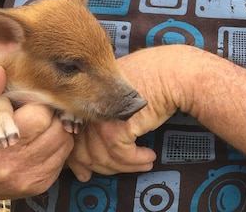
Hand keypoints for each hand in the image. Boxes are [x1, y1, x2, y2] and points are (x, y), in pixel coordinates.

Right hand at [0, 65, 73, 200]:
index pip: (40, 116)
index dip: (37, 102)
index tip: (26, 101)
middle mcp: (13, 167)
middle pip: (57, 129)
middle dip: (49, 115)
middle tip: (34, 111)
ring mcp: (28, 179)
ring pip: (64, 142)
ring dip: (56, 128)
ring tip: (37, 123)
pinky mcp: (38, 186)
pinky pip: (63, 157)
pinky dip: (57, 145)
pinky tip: (40, 139)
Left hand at [67, 46, 187, 180]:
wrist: (172, 74)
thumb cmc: (153, 76)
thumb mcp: (121, 87)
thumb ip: (106, 107)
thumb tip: (100, 135)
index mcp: (86, 98)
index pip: (73, 135)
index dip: (77, 158)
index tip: (85, 171)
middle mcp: (89, 110)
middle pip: (84, 151)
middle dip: (101, 167)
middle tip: (114, 173)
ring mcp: (100, 120)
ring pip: (104, 158)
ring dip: (125, 166)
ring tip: (142, 163)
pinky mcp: (117, 129)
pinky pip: (123, 156)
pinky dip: (137, 161)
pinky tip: (149, 157)